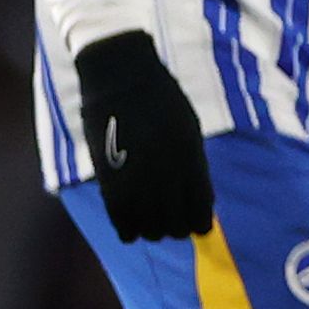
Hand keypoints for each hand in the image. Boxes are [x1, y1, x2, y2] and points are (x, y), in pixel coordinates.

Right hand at [71, 31, 214, 242]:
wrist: (121, 76)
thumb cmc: (160, 98)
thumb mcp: (187, 128)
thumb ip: (192, 161)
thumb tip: (194, 197)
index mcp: (190, 156)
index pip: (200, 204)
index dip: (200, 222)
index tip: (199, 229)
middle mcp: (166, 169)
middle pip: (174, 219)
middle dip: (175, 229)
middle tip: (172, 229)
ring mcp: (136, 173)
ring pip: (147, 222)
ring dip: (151, 231)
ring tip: (151, 231)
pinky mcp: (108, 173)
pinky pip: (118, 214)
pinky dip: (126, 228)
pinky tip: (130, 233)